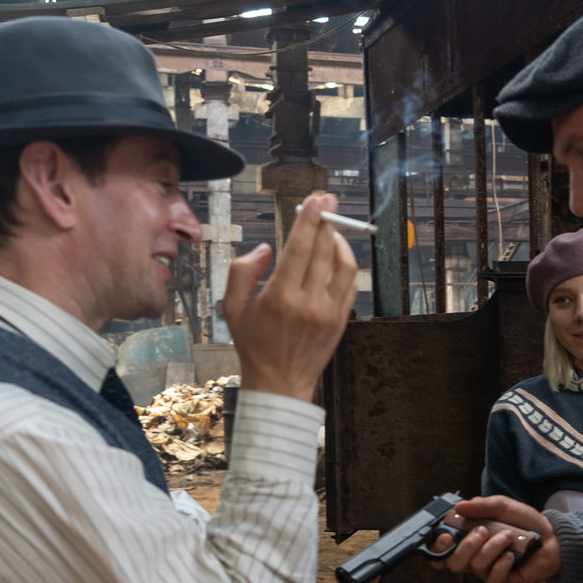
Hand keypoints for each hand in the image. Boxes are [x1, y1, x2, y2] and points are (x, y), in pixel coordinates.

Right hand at [223, 193, 357, 400]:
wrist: (279, 382)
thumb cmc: (253, 344)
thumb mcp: (232, 307)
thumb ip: (242, 271)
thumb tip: (267, 248)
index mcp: (280, 297)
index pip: (300, 248)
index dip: (309, 220)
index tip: (315, 200)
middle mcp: (308, 303)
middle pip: (324, 250)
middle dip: (327, 220)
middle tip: (328, 201)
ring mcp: (329, 312)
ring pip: (344, 265)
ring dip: (339, 241)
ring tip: (331, 229)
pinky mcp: (342, 320)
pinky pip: (350, 284)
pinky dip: (346, 265)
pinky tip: (337, 256)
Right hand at [429, 495, 560, 582]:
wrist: (553, 537)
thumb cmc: (526, 523)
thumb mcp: (503, 506)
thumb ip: (481, 506)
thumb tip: (459, 506)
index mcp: (469, 540)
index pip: (442, 550)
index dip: (437, 547)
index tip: (446, 535)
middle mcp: (475, 558)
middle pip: (452, 563)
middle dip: (465, 546)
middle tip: (482, 531)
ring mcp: (489, 572)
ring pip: (476, 566)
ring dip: (492, 547)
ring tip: (509, 535)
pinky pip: (493, 579)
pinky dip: (502, 564)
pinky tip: (512, 555)